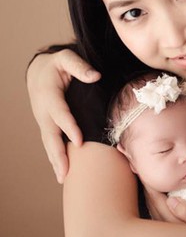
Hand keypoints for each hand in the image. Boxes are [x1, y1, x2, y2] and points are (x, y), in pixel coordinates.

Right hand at [26, 49, 100, 182]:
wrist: (39, 71)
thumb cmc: (57, 65)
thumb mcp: (67, 59)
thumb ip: (80, 66)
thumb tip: (96, 76)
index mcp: (49, 94)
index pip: (59, 113)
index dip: (68, 127)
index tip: (79, 141)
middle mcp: (44, 110)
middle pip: (50, 135)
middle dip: (57, 153)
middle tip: (66, 172)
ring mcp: (43, 120)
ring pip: (48, 143)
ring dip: (55, 160)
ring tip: (63, 178)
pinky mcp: (47, 125)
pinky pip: (50, 143)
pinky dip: (54, 157)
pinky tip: (62, 171)